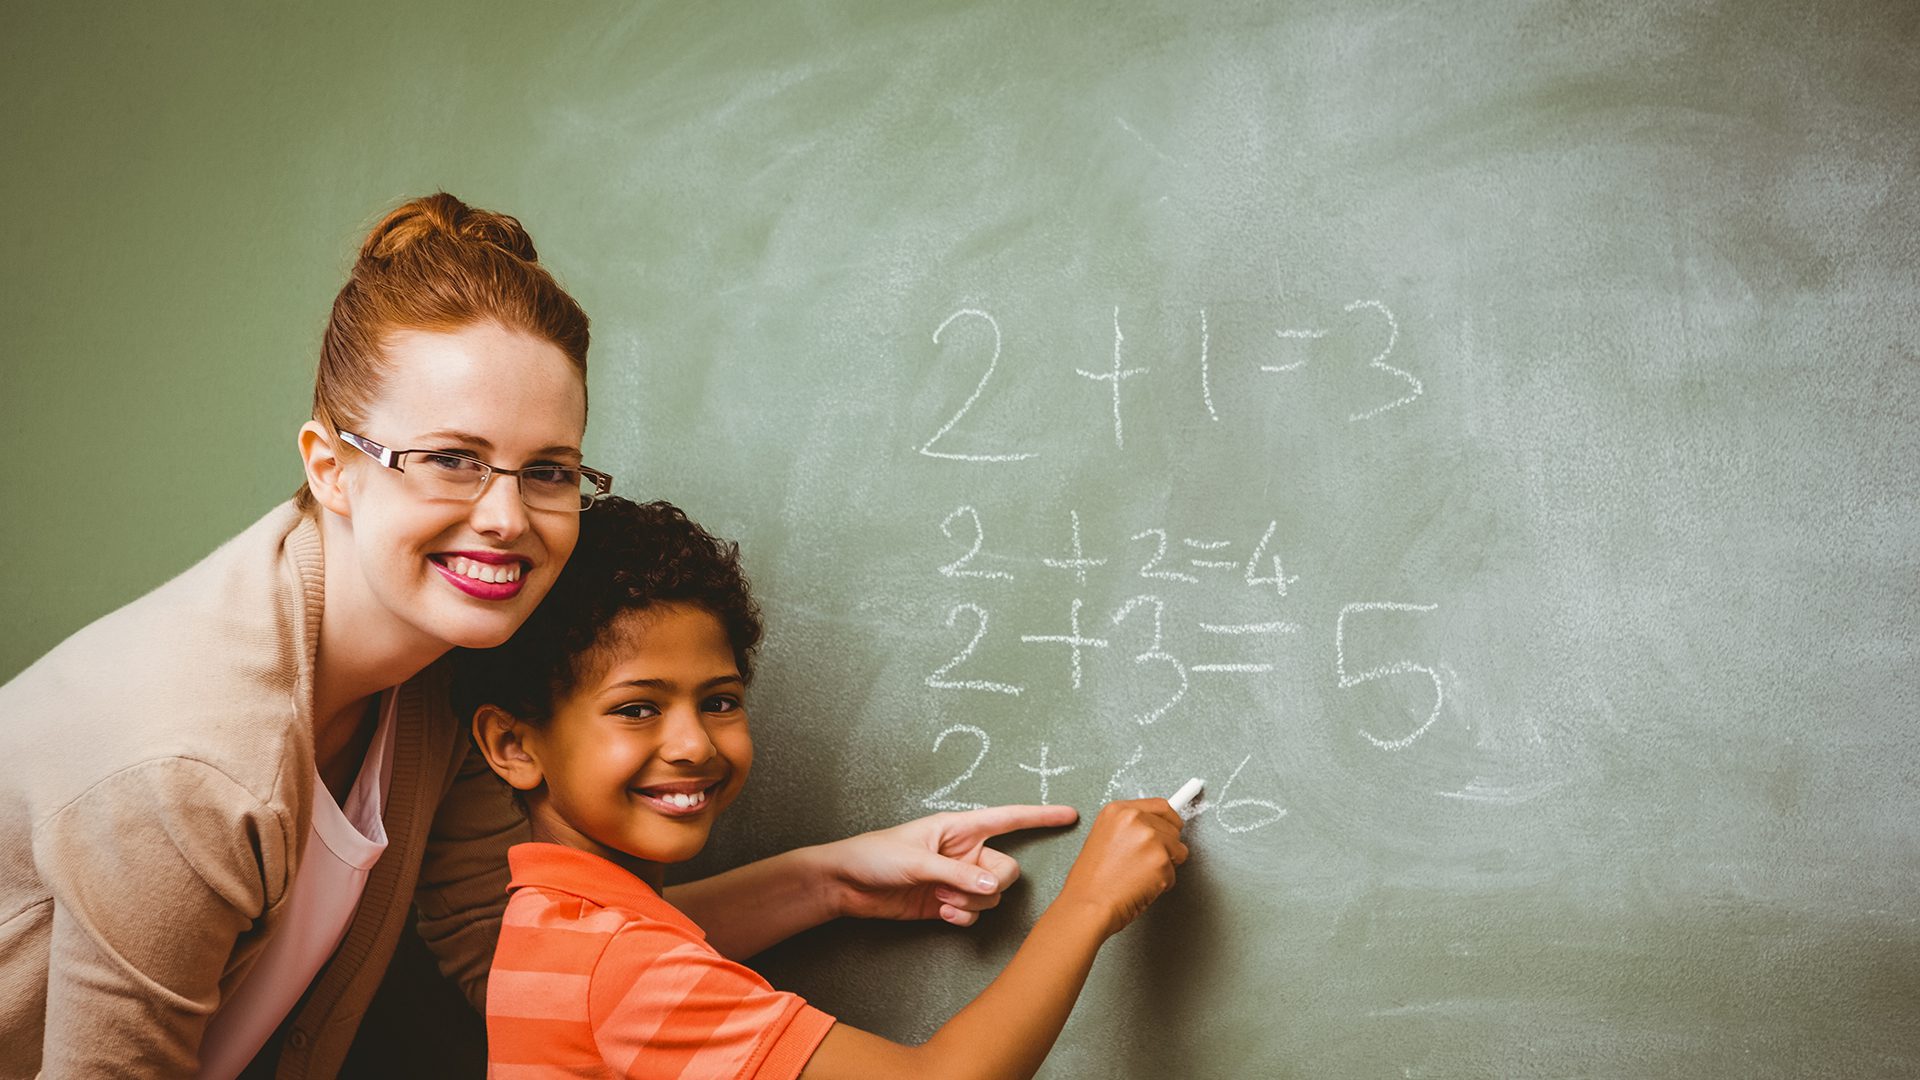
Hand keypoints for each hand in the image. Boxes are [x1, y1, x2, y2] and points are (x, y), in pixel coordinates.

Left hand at [818, 805, 1078, 925]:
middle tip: (962, 886)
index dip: (1041, 816)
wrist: (846, 885)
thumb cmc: (875, 856)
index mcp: (960, 827)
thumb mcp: (917, 860)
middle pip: (1007, 869)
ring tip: (940, 897)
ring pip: (992, 895)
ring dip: (972, 902)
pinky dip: (964, 917)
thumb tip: (996, 884)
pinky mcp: (949, 903)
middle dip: (991, 882)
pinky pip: (976, 913)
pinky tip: (941, 912)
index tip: (1070, 814)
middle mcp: (965, 852)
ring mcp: (958, 878)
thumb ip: (959, 873)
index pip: (1009, 818)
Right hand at [1057, 799, 1188, 938]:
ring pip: (1179, 850)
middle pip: (1173, 828)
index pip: (1161, 807)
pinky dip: (1162, 884)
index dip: (1169, 821)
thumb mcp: (1104, 838)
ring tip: (1139, 876)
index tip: (1173, 827)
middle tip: (1148, 863)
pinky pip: (1174, 873)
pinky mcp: (1161, 860)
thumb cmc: (1092, 881)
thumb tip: (1156, 829)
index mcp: (1118, 810)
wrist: (1088, 905)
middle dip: (1168, 847)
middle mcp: (1135, 819)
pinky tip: (1141, 886)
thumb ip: (1130, 829)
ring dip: (1166, 866)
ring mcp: (1150, 838)